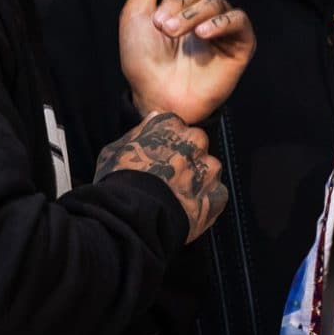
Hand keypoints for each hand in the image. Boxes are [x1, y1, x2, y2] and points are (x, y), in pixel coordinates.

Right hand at [96, 112, 227, 241]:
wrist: (134, 217)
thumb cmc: (119, 182)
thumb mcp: (116, 149)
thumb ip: (138, 131)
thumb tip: (153, 118)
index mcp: (170, 126)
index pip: (175, 126)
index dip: (167, 144)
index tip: (158, 158)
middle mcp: (194, 141)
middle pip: (196, 145)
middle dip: (186, 158)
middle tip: (168, 178)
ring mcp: (208, 169)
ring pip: (208, 169)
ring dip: (198, 180)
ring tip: (177, 197)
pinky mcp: (217, 195)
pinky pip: (216, 194)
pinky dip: (205, 202)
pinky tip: (187, 210)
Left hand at [120, 0, 255, 124]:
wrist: (154, 98)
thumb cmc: (142, 61)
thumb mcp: (137, 13)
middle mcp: (209, 8)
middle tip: (162, 25)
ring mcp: (226, 27)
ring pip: (216, 0)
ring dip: (191, 15)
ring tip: (173, 34)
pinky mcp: (239, 46)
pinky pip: (237, 21)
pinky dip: (218, 23)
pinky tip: (203, 35)